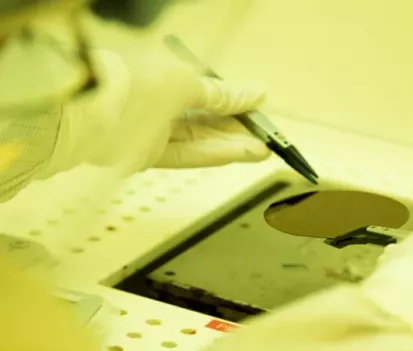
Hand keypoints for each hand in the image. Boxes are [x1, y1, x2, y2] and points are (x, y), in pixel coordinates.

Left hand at [42, 48, 270, 177]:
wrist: (88, 114)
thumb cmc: (135, 84)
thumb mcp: (185, 83)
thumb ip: (218, 94)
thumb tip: (254, 94)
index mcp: (165, 75)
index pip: (207, 90)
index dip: (235, 99)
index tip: (260, 105)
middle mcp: (159, 103)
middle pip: (207, 118)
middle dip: (238, 127)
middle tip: (267, 136)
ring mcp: (153, 130)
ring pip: (201, 139)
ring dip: (233, 144)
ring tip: (262, 150)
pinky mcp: (148, 155)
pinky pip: (188, 154)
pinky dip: (215, 154)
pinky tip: (239, 153)